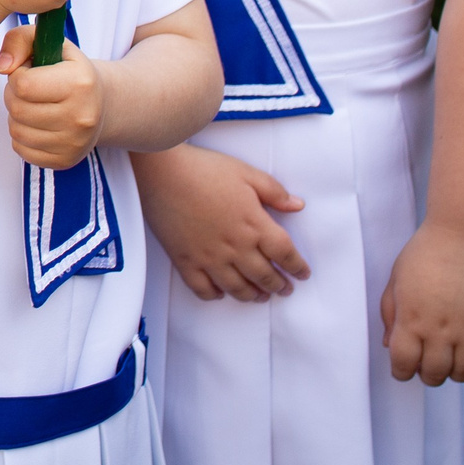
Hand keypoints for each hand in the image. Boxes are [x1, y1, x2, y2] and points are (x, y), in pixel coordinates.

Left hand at [0, 25, 105, 168]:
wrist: (100, 103)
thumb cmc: (67, 69)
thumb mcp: (49, 42)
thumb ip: (19, 40)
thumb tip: (2, 67)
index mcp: (79, 83)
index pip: (22, 84)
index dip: (17, 74)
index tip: (29, 71)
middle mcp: (81, 117)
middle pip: (17, 108)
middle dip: (14, 95)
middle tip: (30, 90)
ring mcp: (75, 143)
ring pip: (16, 131)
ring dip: (17, 116)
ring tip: (34, 105)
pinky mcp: (66, 161)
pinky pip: (21, 149)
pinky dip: (22, 136)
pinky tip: (38, 124)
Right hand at [135, 143, 309, 300]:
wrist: (161, 172)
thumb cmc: (204, 168)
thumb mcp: (246, 172)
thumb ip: (274, 191)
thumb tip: (297, 205)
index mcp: (254, 224)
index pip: (285, 254)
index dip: (297, 267)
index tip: (302, 273)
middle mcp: (235, 247)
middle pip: (264, 276)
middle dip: (279, 286)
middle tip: (285, 289)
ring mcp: (209, 257)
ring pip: (238, 288)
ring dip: (253, 295)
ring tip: (260, 296)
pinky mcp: (185, 260)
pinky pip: (203, 289)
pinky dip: (215, 295)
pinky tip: (221, 292)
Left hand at [381, 223, 463, 383]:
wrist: (463, 235)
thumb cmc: (424, 254)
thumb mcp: (396, 281)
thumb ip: (390, 314)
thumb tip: (389, 344)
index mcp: (411, 319)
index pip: (403, 364)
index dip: (401, 372)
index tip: (403, 369)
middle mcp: (440, 330)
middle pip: (434, 374)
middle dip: (427, 375)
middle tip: (427, 365)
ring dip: (455, 372)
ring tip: (451, 360)